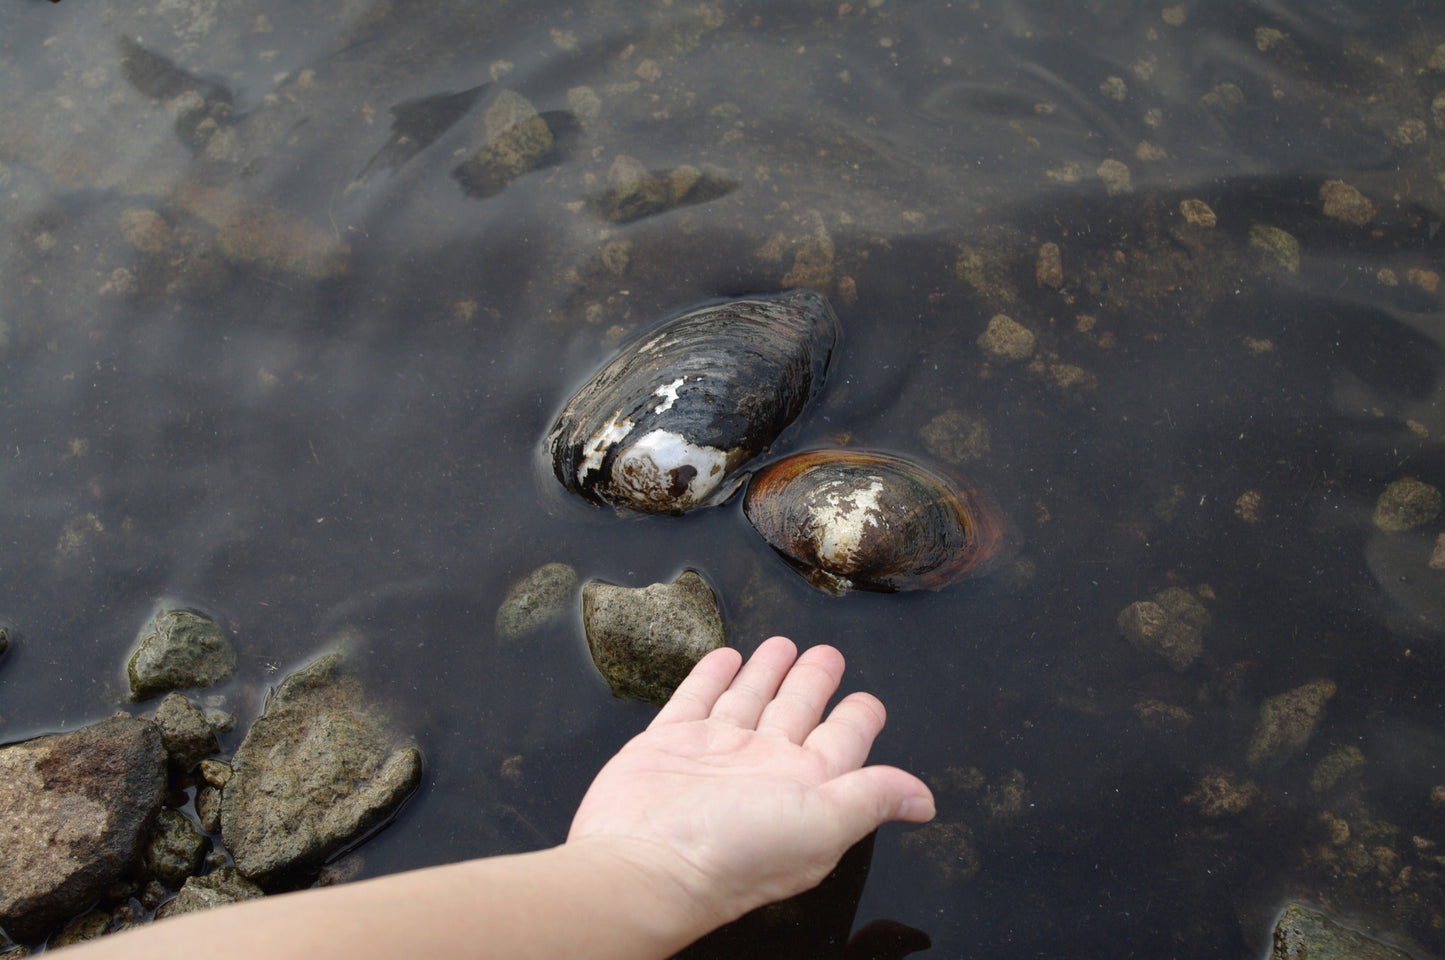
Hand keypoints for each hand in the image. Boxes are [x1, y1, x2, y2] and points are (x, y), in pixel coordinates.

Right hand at [567, 635, 934, 930]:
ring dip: (767, 672)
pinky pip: (695, 699)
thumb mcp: (822, 824)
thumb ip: (870, 797)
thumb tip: (925, 801)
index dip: (858, 718)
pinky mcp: (668, 743)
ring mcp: (713, 754)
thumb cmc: (734, 852)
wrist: (644, 865)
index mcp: (805, 787)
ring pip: (749, 700)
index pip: (842, 743)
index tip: (868, 701)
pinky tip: (725, 658)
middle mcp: (762, 769)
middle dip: (814, 681)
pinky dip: (710, 678)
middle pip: (797, 712)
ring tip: (784, 645)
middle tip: (828, 653)